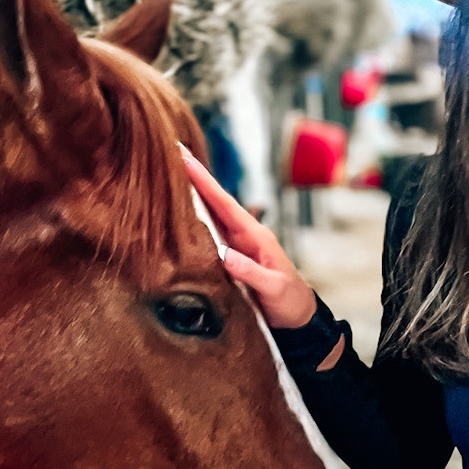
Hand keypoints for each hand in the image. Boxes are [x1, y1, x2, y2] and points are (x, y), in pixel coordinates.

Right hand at [178, 145, 318, 330]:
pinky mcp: (231, 258)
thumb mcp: (274, 288)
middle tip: (173, 151)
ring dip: (191, 195)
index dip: (204, 182)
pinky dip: (194, 219)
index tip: (185, 158)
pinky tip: (180, 212)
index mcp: (256, 236)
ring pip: (210, 215)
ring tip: (170, 174)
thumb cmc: (289, 301)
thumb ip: (251, 273)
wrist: (298, 317)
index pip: (225, 204)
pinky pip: (209, 234)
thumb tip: (225, 256)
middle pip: (214, 202)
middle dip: (194, 178)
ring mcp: (237, 245)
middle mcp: (244, 235)